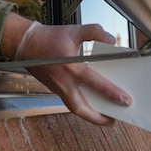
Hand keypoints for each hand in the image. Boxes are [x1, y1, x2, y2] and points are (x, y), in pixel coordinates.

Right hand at [2, 13, 131, 124]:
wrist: (26, 43)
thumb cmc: (49, 38)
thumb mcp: (75, 30)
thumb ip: (95, 31)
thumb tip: (111, 40)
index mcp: (71, 66)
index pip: (95, 83)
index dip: (112, 92)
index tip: (125, 100)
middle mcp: (63, 81)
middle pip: (81, 108)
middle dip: (98, 118)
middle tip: (113, 121)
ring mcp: (57, 87)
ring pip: (74, 108)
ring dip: (89, 115)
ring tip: (104, 117)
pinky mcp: (54, 88)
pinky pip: (69, 100)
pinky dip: (81, 105)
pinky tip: (91, 103)